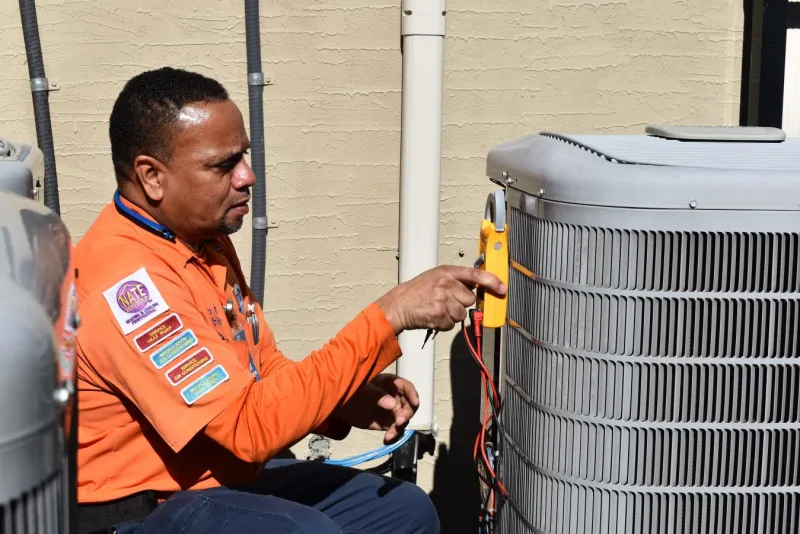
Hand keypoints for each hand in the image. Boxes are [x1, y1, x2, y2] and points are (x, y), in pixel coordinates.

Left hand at [334, 374, 418, 443]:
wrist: (341, 406)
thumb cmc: (353, 391)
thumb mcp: (363, 389)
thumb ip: (377, 395)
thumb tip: (392, 405)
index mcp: (391, 384)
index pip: (407, 387)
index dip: (413, 394)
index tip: (415, 403)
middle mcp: (395, 397)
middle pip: (409, 405)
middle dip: (407, 414)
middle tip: (399, 422)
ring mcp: (392, 411)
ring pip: (404, 419)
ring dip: (400, 428)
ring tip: (390, 434)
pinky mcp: (387, 423)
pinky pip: (395, 430)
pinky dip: (394, 436)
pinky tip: (387, 439)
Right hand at [375, 265, 505, 334]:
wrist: (398, 305)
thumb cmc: (416, 292)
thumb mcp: (435, 277)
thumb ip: (455, 280)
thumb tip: (476, 288)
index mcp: (446, 272)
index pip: (475, 274)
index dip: (491, 281)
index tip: (502, 288)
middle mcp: (446, 284)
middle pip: (470, 299)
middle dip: (460, 304)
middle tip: (445, 302)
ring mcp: (443, 300)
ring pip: (462, 314)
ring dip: (452, 315)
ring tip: (436, 309)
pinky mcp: (440, 315)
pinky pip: (452, 324)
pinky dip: (444, 324)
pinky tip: (433, 317)